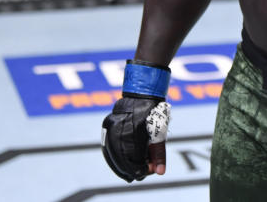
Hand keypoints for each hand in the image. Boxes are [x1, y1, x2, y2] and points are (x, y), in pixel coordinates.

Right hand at [101, 60, 171, 181]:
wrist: (142, 91)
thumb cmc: (155, 111)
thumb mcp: (160, 131)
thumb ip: (158, 152)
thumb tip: (160, 172)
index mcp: (134, 130)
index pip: (133, 159)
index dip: (140, 169)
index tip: (148, 172)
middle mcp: (119, 128)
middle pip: (121, 159)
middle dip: (130, 169)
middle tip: (140, 175)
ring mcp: (110, 126)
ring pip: (112, 154)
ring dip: (120, 165)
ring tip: (131, 171)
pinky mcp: (106, 125)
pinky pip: (107, 146)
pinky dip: (114, 156)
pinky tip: (121, 162)